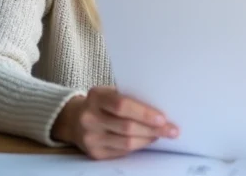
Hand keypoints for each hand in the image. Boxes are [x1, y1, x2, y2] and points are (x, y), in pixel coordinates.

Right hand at [52, 86, 178, 159]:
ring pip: (126, 143)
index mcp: (96, 97)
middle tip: (171, 130)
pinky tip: (147, 140)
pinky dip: (138, 146)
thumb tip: (160, 107)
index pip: (122, 105)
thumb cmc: (102, 102)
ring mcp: (90, 137)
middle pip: (126, 127)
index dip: (144, 113)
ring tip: (161, 135)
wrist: (74, 119)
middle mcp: (90, 117)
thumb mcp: (110, 92)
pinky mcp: (94, 153)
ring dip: (148, 139)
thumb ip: (130, 97)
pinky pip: (121, 152)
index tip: (163, 117)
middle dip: (153, 129)